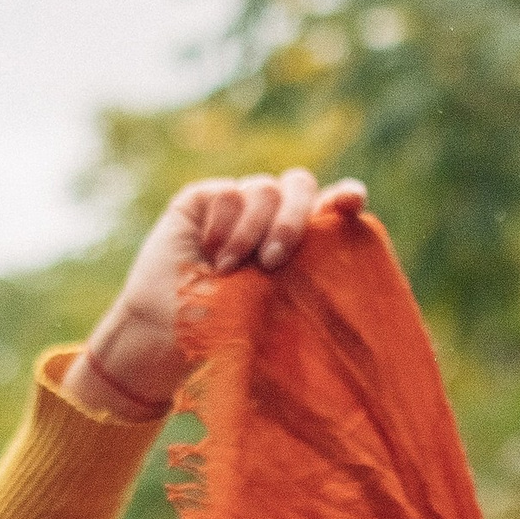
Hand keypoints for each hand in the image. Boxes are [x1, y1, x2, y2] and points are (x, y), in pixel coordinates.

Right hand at [68, 168, 368, 420]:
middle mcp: (272, 217)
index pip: (331, 207)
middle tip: (275, 260)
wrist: (167, 333)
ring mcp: (240, 204)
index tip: (352, 201)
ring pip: (265, 189)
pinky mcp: (206, 198)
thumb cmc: (225, 332)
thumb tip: (337, 248)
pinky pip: (229, 193)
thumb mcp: (274, 308)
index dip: (345, 196)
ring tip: (229, 269)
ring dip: (251, 231)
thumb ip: (305, 276)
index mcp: (299, 243)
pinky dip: (223, 225)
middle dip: (292, 220)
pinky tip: (209, 254)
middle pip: (299, 185)